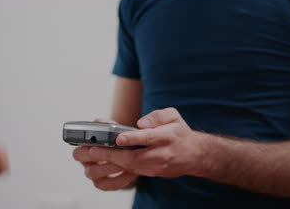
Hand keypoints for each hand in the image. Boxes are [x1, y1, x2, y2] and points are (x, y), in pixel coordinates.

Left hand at [74, 108, 205, 178]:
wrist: (195, 155)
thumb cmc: (180, 133)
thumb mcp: (173, 116)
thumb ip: (157, 116)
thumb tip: (141, 123)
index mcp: (168, 136)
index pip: (148, 137)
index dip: (132, 138)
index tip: (118, 138)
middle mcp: (163, 153)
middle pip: (135, 157)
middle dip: (112, 155)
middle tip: (94, 151)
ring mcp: (158, 166)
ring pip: (132, 167)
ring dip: (112, 163)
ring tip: (95, 156)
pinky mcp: (154, 173)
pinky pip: (134, 172)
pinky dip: (119, 167)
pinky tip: (106, 162)